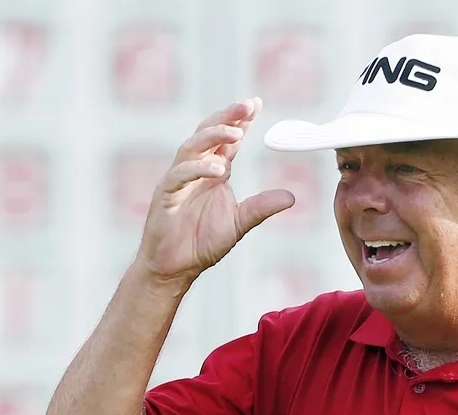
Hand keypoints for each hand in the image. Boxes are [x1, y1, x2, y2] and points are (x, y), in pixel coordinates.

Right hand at [134, 97, 294, 287]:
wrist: (175, 267)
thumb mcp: (240, 223)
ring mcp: (178, 181)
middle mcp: (194, 171)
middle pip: (208, 134)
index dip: (240, 121)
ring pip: (192, 148)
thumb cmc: (201, 243)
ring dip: (213, 137)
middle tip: (247, 105)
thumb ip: (262, 207)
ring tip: (236, 133)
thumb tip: (292, 197)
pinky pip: (179, 176)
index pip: (226, 140)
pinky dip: (198, 169)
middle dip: (227, 117)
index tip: (256, 103)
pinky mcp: (165, 196)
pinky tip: (218, 169)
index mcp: (212, 173)